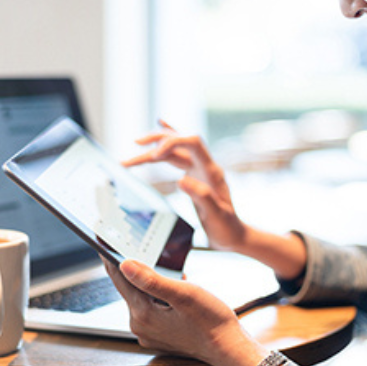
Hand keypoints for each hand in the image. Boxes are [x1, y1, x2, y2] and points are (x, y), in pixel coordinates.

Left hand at [104, 258, 268, 365]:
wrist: (228, 347)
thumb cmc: (211, 321)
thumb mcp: (183, 294)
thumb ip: (152, 280)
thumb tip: (125, 265)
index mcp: (143, 314)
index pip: (119, 278)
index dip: (110, 257)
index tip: (103, 240)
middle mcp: (141, 325)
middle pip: (129, 287)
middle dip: (135, 267)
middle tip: (136, 246)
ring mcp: (149, 332)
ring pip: (141, 296)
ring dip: (149, 281)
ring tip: (162, 268)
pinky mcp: (159, 334)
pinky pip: (151, 307)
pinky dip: (158, 294)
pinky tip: (173, 287)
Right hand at [123, 121, 246, 250]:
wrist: (233, 234)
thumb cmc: (226, 227)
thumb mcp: (217, 216)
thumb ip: (201, 196)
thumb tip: (182, 180)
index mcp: (211, 172)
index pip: (192, 143)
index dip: (172, 143)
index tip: (154, 155)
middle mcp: (204, 165)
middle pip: (180, 140)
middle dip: (157, 139)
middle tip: (136, 143)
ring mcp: (199, 168)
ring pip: (174, 150)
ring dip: (153, 148)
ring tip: (133, 151)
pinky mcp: (193, 173)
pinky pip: (177, 154)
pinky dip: (167, 143)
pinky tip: (159, 131)